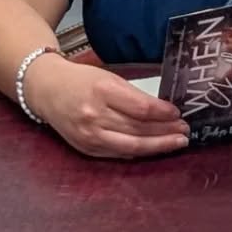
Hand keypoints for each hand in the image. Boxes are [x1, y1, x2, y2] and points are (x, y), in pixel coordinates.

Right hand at [24, 56, 188, 159]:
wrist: (46, 90)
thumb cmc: (81, 80)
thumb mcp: (108, 77)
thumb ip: (132, 94)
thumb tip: (164, 109)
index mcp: (102, 90)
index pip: (141, 108)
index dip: (163, 113)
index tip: (178, 113)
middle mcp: (94, 115)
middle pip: (139, 128)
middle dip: (166, 131)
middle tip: (185, 131)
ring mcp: (89, 135)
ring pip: (132, 146)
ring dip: (158, 145)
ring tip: (177, 142)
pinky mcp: (86, 149)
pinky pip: (119, 153)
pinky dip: (139, 152)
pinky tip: (154, 148)